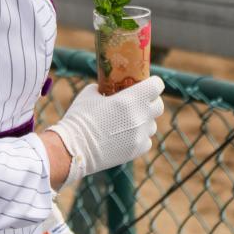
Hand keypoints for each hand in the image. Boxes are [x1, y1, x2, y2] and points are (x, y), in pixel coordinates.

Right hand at [46, 78, 164, 186]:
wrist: (74, 148)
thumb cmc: (80, 117)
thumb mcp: (90, 93)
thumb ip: (105, 89)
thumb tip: (110, 88)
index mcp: (129, 100)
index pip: (156, 86)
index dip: (153, 83)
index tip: (146, 82)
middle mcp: (139, 118)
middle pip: (159, 105)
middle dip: (151, 101)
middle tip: (139, 100)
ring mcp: (140, 136)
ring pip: (152, 124)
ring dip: (144, 120)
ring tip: (127, 120)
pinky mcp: (137, 151)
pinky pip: (146, 140)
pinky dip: (138, 136)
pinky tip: (124, 134)